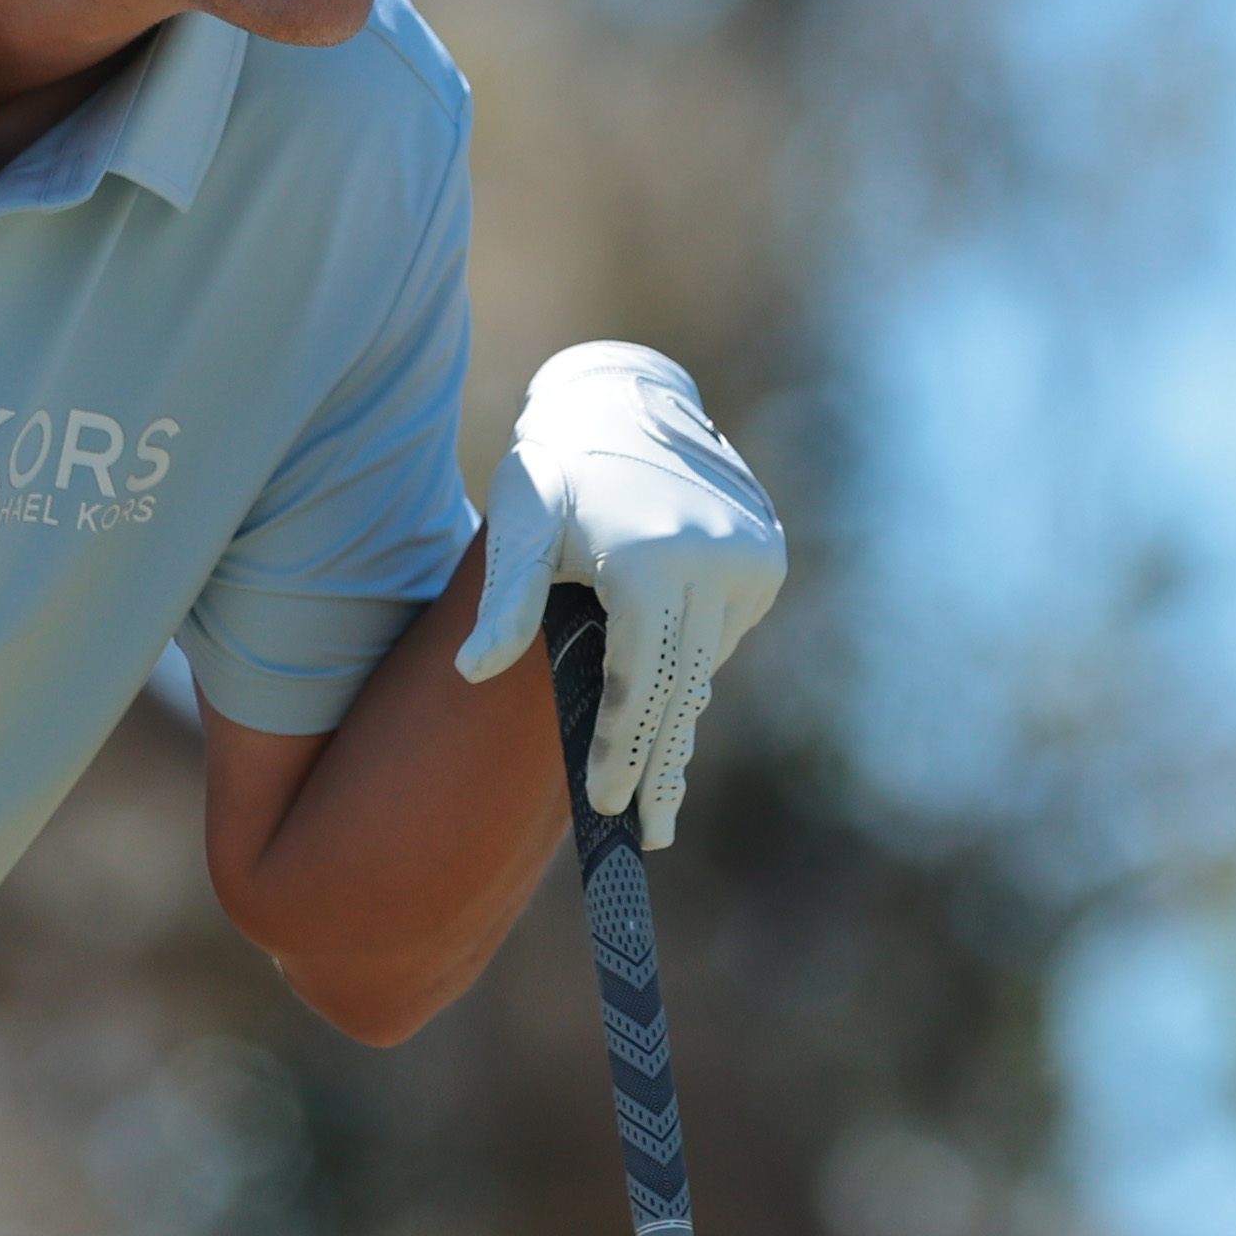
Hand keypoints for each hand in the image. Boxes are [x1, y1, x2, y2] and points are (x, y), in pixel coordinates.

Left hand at [454, 342, 787, 846]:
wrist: (624, 399)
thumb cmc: (555, 466)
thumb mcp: (518, 525)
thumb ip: (506, 603)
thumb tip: (470, 671)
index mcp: (650, 561)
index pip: (637, 681)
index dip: (622, 748)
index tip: (609, 806)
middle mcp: (713, 561)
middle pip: (681, 687)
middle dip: (660, 762)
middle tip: (647, 836)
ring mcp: (750, 558)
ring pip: (705, 662)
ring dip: (675, 714)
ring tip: (657, 793)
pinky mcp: (766, 556)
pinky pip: (723, 631)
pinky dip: (693, 665)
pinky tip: (671, 701)